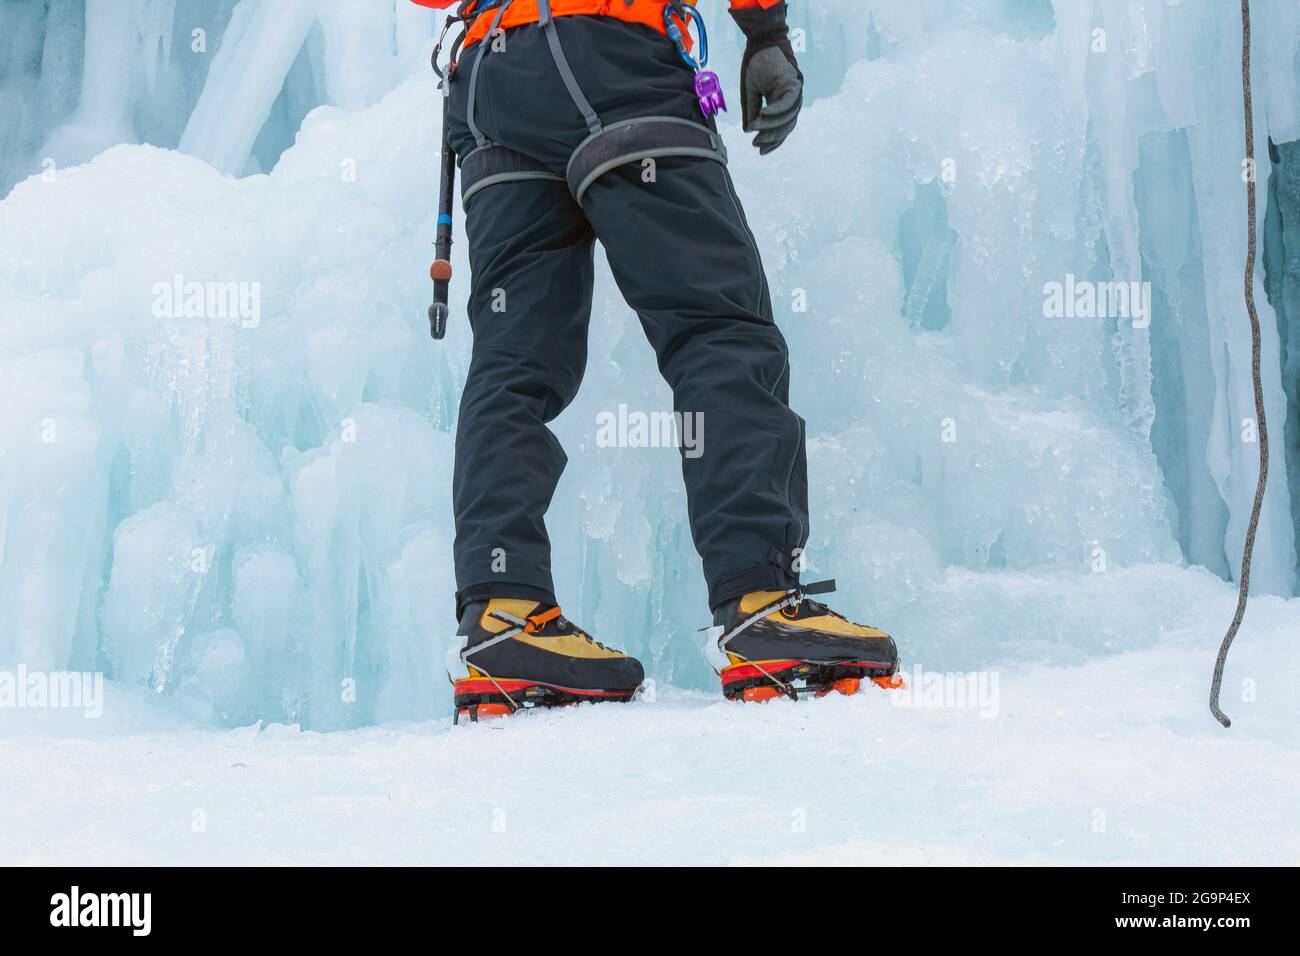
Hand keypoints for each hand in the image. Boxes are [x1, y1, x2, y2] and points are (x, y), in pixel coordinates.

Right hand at [731, 2, 803, 154]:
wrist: (760, 43)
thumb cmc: (756, 65)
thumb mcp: (749, 92)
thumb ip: (752, 111)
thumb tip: (748, 130)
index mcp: (780, 103)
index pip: (780, 127)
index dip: (771, 141)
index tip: (760, 151)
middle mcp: (790, 100)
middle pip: (786, 126)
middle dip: (771, 137)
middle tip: (758, 145)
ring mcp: (794, 93)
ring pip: (788, 118)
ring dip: (771, 126)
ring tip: (757, 131)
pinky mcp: (794, 84)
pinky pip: (786, 104)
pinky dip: (775, 113)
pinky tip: (763, 118)